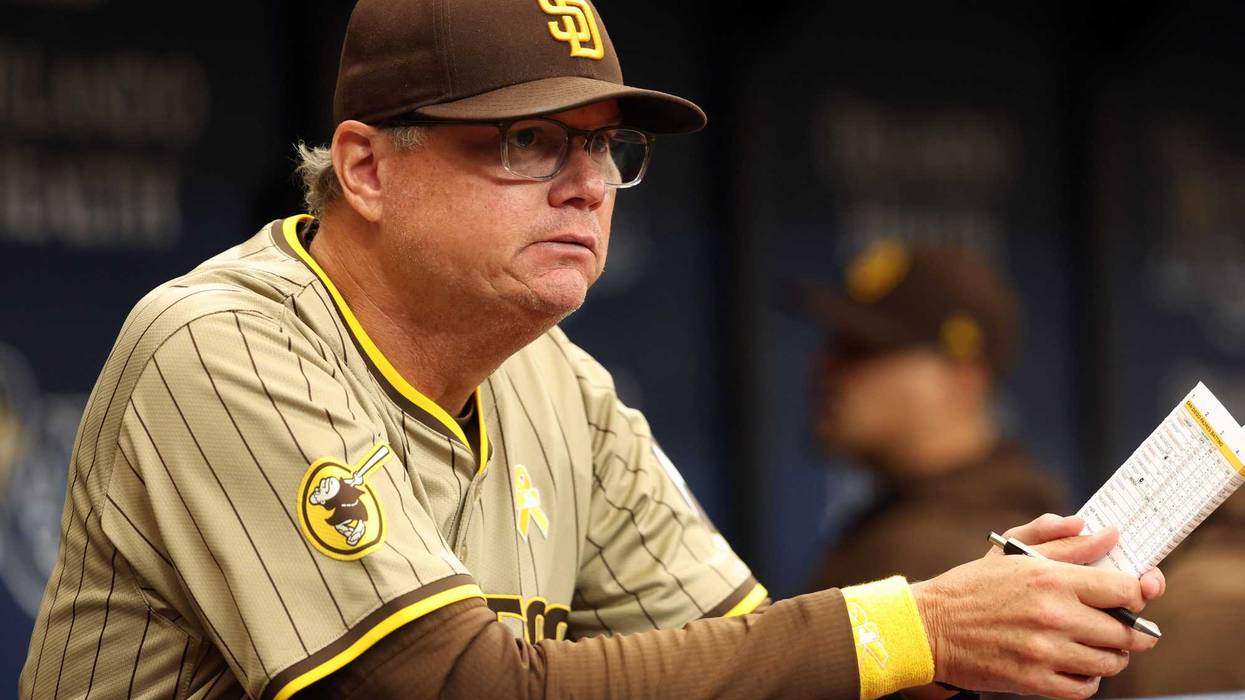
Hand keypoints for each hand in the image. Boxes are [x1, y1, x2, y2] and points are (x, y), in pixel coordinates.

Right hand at [911, 514, 1160, 698]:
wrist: (927, 627)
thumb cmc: (970, 587)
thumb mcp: (1012, 552)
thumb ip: (1060, 539)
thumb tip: (1104, 533)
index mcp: (1051, 578)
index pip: (1127, 590)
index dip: (1139, 593)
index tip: (1135, 596)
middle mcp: (1054, 615)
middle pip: (1127, 632)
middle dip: (1129, 629)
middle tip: (1117, 626)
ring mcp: (1046, 652)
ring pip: (1111, 663)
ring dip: (1109, 655)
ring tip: (1091, 645)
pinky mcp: (1034, 682)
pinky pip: (1085, 689)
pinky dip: (1087, 680)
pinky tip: (1072, 665)